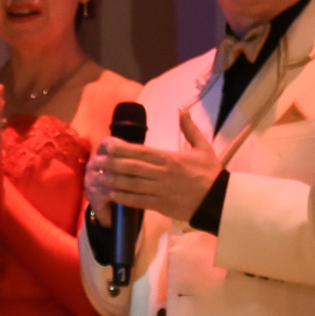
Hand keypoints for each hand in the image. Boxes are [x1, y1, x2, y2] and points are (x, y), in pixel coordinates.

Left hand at [97, 111, 222, 219]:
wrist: (218, 200)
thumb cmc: (210, 173)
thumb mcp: (203, 148)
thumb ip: (190, 129)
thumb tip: (182, 110)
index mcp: (170, 158)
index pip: (141, 151)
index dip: (122, 149)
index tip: (108, 145)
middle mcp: (162, 173)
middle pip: (131, 167)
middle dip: (111, 164)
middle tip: (96, 161)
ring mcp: (160, 190)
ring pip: (131, 184)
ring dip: (112, 180)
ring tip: (98, 177)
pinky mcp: (160, 205)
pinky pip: (137, 201)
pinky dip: (122, 198)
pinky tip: (110, 194)